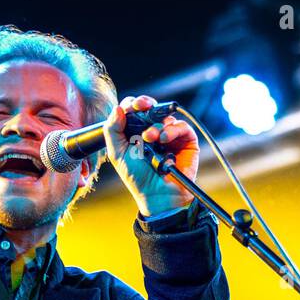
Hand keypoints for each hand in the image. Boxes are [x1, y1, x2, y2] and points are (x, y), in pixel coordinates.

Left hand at [103, 94, 196, 217]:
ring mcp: (170, 135)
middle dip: (145, 104)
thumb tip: (118, 108)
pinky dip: (172, 130)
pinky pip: (181, 126)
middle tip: (142, 106)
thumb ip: (112, 130)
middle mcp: (153, 131)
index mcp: (136, 132)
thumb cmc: (138, 177)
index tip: (131, 107)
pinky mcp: (186, 141)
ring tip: (150, 138)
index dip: (132, 104)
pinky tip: (164, 139)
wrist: (157, 194)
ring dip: (156, 124)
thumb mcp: (117, 154)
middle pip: (151, 107)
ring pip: (165, 116)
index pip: (134, 110)